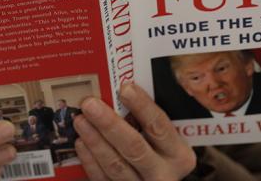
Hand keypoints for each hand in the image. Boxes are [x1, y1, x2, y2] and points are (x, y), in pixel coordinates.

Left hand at [74, 83, 195, 180]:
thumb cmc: (158, 152)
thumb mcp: (165, 141)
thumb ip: (147, 122)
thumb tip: (118, 90)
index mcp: (179, 155)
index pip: (159, 126)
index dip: (142, 106)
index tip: (125, 88)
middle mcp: (164, 174)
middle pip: (135, 147)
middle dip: (109, 124)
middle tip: (90, 104)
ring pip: (116, 165)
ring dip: (95, 141)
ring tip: (80, 120)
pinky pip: (103, 179)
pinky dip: (90, 161)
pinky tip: (81, 143)